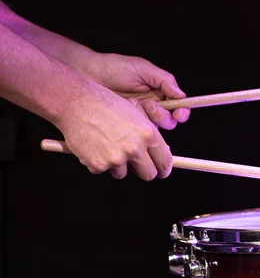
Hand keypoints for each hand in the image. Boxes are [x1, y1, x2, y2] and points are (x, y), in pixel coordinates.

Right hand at [56, 85, 172, 180]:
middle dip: (143, 172)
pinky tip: (93, 145)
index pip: (165, 161)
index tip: (161, 172)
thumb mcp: (136, 116)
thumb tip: (158, 156)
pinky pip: (102, 170)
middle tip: (136, 167)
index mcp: (149, 135)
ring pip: (123, 173)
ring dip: (116, 165)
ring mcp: (117, 158)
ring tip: (106, 145)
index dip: (164, 169)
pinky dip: (98, 162)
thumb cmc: (106, 106)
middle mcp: (135, 148)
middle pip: (149, 175)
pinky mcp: (99, 165)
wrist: (76, 103)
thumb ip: (148, 137)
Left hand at [84, 53, 190, 129]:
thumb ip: (165, 80)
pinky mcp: (127, 128)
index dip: (182, 113)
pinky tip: (126, 113)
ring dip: (149, 120)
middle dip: (163, 116)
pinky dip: (135, 126)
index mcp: (160, 94)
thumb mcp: (143, 69)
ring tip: (135, 105)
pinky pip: (138, 134)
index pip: (179, 108)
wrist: (88, 74)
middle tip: (150, 105)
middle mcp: (153, 108)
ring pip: (155, 130)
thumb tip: (182, 95)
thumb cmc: (115, 68)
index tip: (179, 113)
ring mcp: (140, 119)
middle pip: (170, 122)